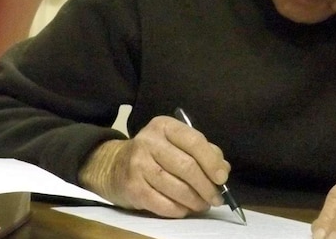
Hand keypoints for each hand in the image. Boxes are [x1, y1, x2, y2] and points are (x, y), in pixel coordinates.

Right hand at [78, 115, 229, 217]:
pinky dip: (179, 210)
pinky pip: (163, 204)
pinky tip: (184, 209)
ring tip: (203, 205)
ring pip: (176, 188)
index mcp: (164, 126)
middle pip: (187, 166)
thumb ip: (202, 152)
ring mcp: (138, 165)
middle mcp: (149, 142)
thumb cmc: (153, 154)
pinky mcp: (132, 187)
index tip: (222, 177)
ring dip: (195, 200)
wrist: (113, 166)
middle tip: (216, 198)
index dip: (212, 161)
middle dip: (206, 186)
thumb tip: (222, 169)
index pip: (194, 141)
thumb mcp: (175, 143)